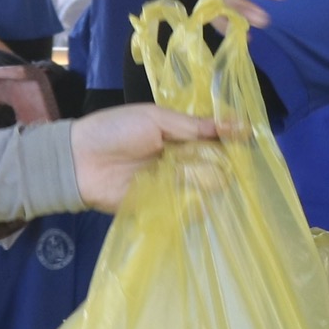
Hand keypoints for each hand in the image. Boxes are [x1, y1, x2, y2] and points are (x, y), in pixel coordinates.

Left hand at [70, 102, 219, 211]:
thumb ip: (193, 126)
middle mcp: (180, 161)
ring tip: (216, 183)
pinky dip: (195, 208)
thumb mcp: (155, 119)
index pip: (214, 139)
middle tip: (232, 164)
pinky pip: (184, 210)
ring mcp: (171, 185)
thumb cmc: (115, 131)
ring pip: (203, 188)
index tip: (249, 138)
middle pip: (213, 165)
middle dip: (224, 164)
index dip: (231, 139)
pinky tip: (200, 202)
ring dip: (210, 185)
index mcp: (179, 135)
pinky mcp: (160, 207)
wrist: (79, 161)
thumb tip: (233, 125)